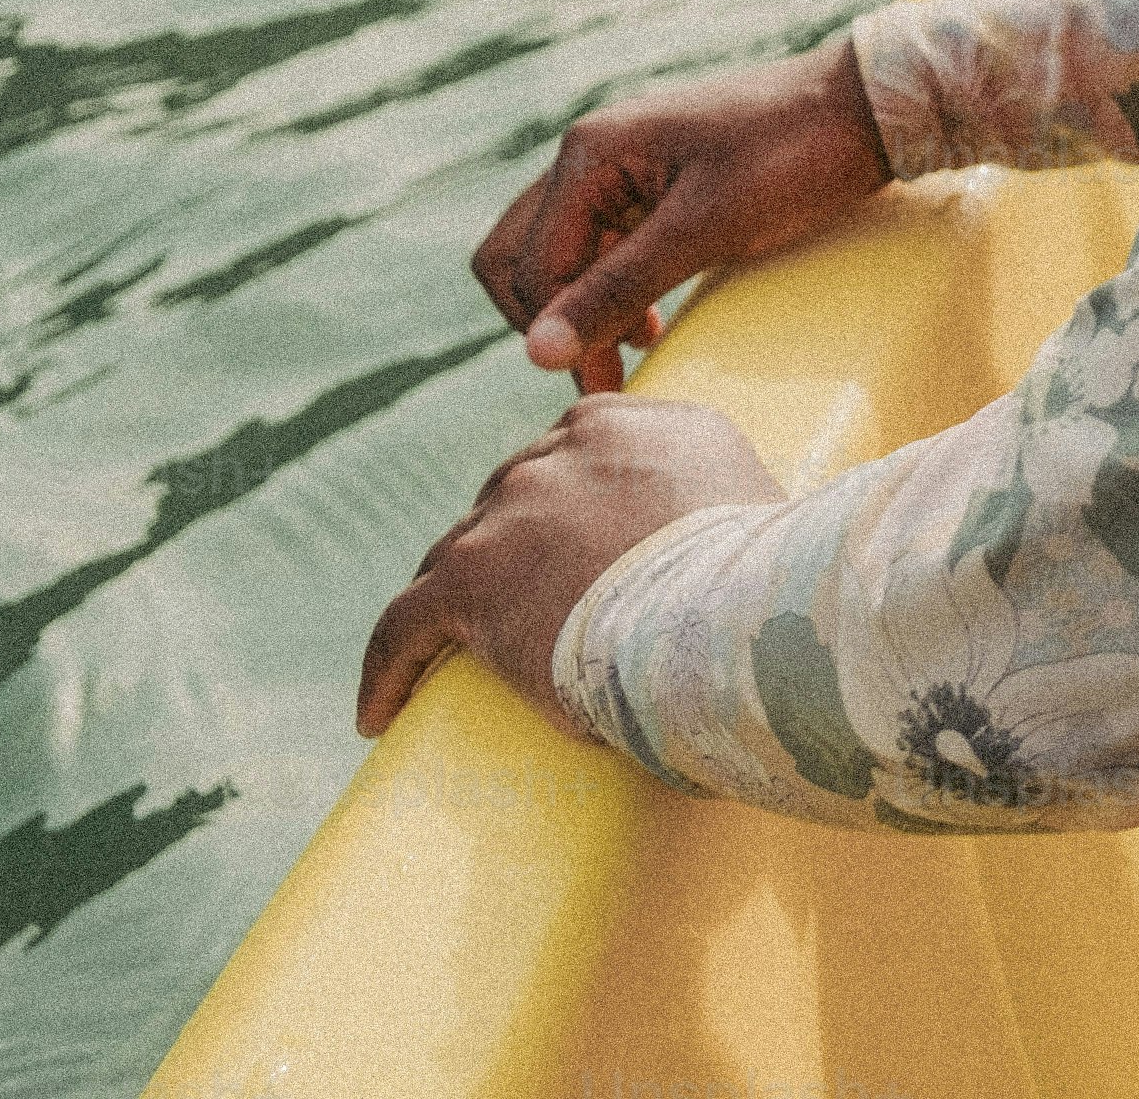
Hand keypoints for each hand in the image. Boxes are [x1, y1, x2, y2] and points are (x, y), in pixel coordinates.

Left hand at [355, 394, 782, 738]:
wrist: (730, 618)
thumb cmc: (763, 585)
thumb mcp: (749, 502)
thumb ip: (710, 495)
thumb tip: (708, 543)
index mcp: (636, 426)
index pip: (575, 450)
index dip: (564, 499)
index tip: (562, 541)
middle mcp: (565, 451)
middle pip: (511, 495)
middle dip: (510, 544)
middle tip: (520, 608)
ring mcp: (511, 510)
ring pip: (455, 553)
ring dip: (451, 600)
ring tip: (446, 660)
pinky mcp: (466, 579)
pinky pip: (402, 624)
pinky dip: (388, 668)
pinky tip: (375, 713)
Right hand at [472, 44, 892, 391]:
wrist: (871, 108)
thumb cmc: (793, 160)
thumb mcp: (704, 231)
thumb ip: (617, 290)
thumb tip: (537, 357)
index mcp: (591, 152)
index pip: (533, 266)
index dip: (560, 336)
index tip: (606, 393)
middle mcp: (594, 153)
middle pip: (522, 254)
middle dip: (552, 319)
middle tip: (604, 373)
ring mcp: (624, 165)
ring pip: (562, 251)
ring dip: (582, 306)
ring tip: (632, 352)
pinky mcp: (656, 182)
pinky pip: (603, 243)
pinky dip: (610, 287)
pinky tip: (649, 323)